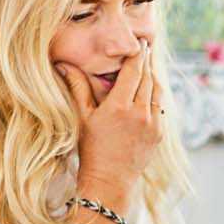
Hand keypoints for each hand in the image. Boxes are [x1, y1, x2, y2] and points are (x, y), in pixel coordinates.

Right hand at [56, 41, 161, 209]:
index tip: (140, 43)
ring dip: (153, 77)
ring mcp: (153, 124)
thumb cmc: (91, 149)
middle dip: (146, 63)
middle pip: (148, 78)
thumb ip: (78, 87)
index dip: (137, 55)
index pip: (133, 72)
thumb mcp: (82, 117)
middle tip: (145, 48)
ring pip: (157, 92)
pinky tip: (150, 90)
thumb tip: (63, 64)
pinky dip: (156, 95)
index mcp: (120, 107)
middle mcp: (140, 114)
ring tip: (147, 66)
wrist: (109, 180)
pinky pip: (161, 107)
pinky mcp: (159, 134)